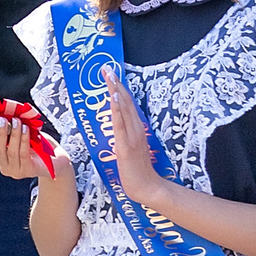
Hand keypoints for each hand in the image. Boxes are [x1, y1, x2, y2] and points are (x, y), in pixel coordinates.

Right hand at [0, 117, 51, 182]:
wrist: (55, 159)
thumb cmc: (35, 145)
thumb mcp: (21, 135)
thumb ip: (12, 128)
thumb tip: (6, 112)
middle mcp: (4, 167)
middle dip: (0, 133)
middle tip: (4, 119)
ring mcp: (15, 171)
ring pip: (11, 151)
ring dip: (13, 134)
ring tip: (17, 121)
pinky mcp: (27, 171)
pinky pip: (23, 154)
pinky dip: (23, 140)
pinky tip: (25, 129)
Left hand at [102, 73, 172, 209]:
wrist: (147, 188)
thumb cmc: (137, 172)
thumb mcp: (130, 150)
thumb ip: (124, 139)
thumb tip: (116, 129)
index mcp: (136, 130)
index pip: (127, 106)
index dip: (119, 89)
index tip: (112, 75)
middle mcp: (135, 130)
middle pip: (125, 103)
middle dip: (116, 84)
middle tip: (107, 68)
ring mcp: (131, 137)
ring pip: (123, 109)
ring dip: (115, 91)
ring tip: (109, 76)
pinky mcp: (125, 146)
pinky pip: (120, 125)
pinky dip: (116, 110)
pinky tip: (113, 98)